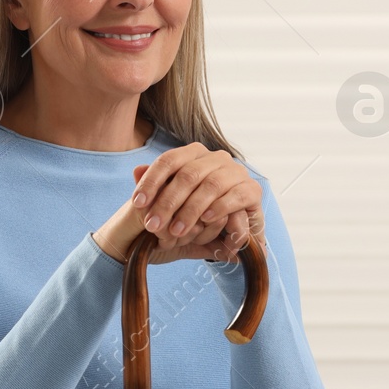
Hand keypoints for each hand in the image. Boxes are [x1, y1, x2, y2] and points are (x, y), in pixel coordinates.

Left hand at [93, 142, 264, 264]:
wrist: (230, 234)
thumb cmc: (196, 215)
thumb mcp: (172, 203)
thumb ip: (156, 187)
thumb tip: (136, 170)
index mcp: (194, 154)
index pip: (169, 160)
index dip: (151, 181)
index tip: (137, 204)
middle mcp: (216, 158)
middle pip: (188, 174)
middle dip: (167, 202)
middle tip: (152, 225)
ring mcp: (236, 172)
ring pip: (211, 185)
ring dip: (191, 211)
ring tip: (176, 231)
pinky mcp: (253, 190)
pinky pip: (236, 195)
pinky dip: (220, 207)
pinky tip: (206, 220)